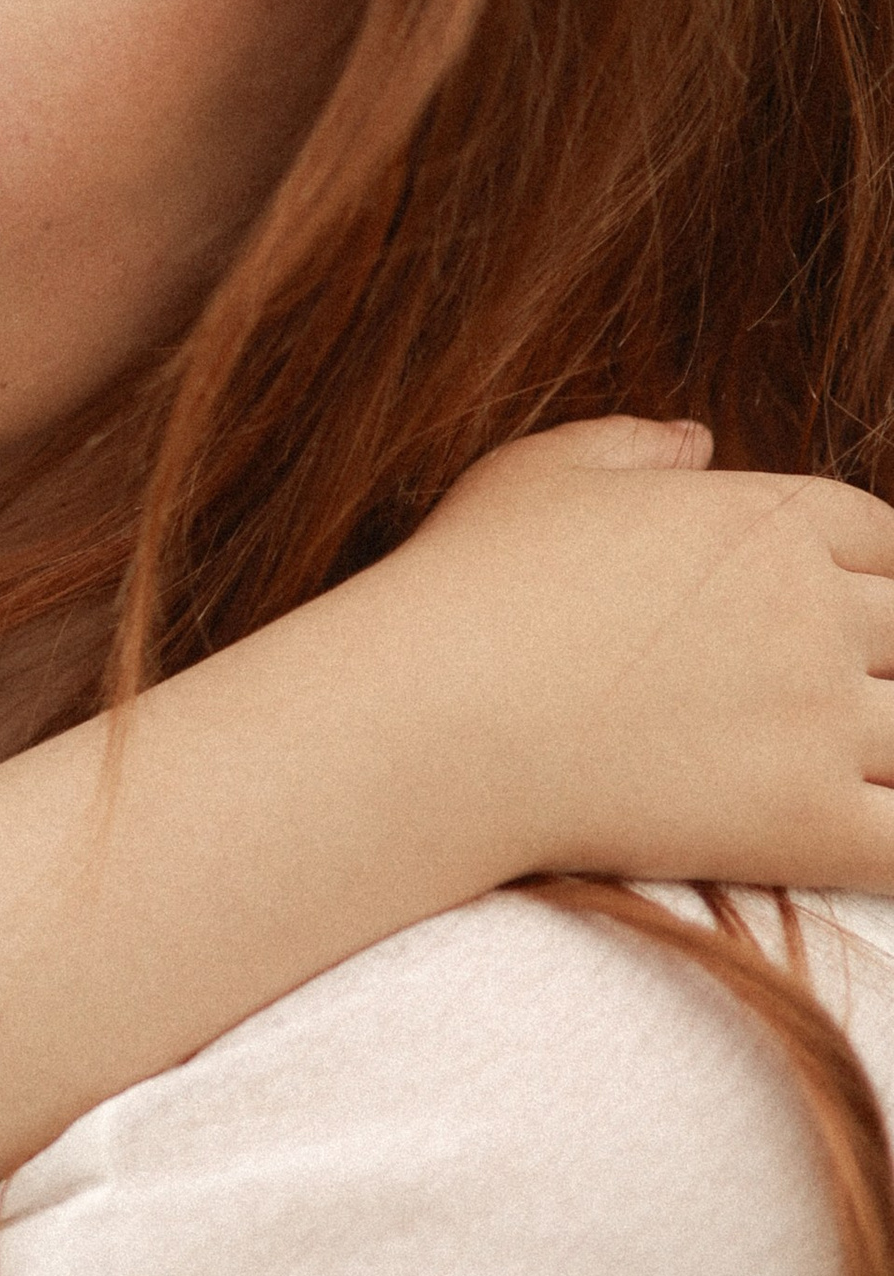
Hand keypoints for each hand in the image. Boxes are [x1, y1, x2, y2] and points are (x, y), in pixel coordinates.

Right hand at [325, 417, 893, 894]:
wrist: (428, 716)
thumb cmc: (466, 587)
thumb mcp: (539, 475)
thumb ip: (631, 445)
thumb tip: (698, 437)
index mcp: (765, 519)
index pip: (887, 539)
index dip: (885, 577)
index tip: (856, 614)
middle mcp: (813, 611)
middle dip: (890, 662)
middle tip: (841, 700)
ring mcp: (817, 719)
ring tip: (854, 770)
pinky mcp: (806, 823)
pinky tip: (876, 837)